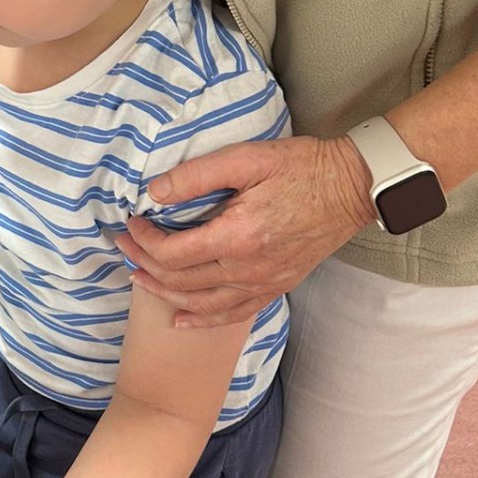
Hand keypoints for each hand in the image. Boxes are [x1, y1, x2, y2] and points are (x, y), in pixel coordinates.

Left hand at [126, 136, 374, 327]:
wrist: (352, 187)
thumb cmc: (302, 167)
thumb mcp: (246, 159)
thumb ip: (196, 176)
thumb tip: (154, 191)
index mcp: (238, 236)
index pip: (173, 253)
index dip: (144, 240)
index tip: (133, 222)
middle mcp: (248, 268)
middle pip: (180, 280)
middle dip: (144, 263)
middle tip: (125, 246)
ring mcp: (264, 283)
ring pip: (200, 302)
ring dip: (164, 293)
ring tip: (139, 278)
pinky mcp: (276, 287)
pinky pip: (232, 313)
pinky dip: (201, 319)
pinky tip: (180, 319)